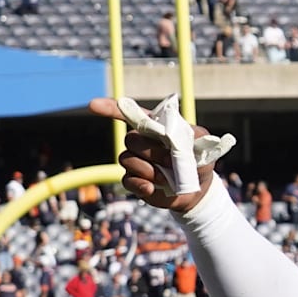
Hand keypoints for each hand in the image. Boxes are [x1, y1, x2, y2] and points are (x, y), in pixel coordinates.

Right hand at [89, 97, 230, 212]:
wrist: (197, 190)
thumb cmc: (199, 161)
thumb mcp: (204, 145)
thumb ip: (196, 136)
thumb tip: (181, 135)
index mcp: (156, 128)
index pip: (131, 114)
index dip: (111, 108)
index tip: (93, 105)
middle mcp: (142, 142)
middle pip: (130, 139)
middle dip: (151, 151)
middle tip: (172, 161)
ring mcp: (135, 161)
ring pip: (126, 159)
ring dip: (148, 169)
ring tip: (167, 176)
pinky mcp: (134, 180)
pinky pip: (127, 180)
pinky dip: (141, 184)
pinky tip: (152, 188)